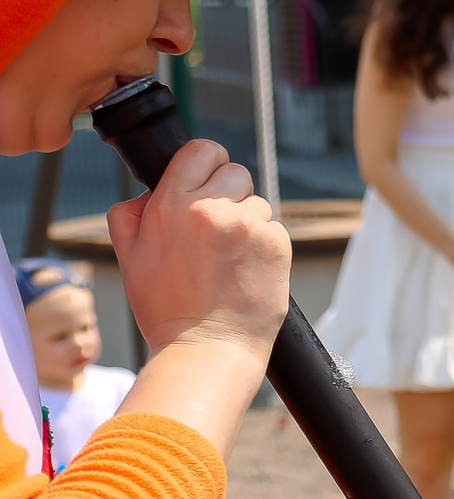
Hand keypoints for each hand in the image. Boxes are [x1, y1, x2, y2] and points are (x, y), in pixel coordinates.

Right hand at [107, 139, 287, 354]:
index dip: (204, 164)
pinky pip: (274, 228)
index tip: (204, 181)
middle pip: (235, 172)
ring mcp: (250, 226)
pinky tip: (247, 270)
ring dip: (247, 222)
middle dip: (227, 194)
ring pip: (257, 202)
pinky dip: (264, 244)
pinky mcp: (279, 244)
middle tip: (215, 228)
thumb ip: (130, 214)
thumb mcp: (128, 257)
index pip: (201, 150)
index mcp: (173, 204)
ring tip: (228, 258)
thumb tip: (150, 191)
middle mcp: (214, 209)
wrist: (207, 348)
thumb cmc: (166, 308)